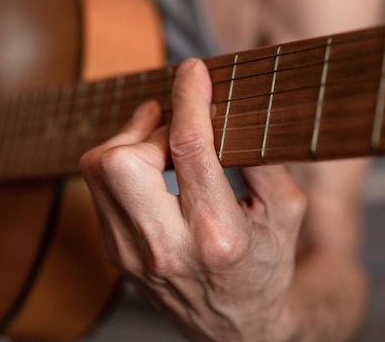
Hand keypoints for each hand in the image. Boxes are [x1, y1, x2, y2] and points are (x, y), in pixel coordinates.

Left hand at [80, 59, 306, 341]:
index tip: (193, 68)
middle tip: (173, 124)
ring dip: (128, 143)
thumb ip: (260, 159)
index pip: (189, 147)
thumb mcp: (286, 213)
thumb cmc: (266, 266)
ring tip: (160, 142)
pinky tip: (150, 170)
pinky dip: (121, 167)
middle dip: (146, 128)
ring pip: (98, 171)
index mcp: (218, 237)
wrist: (235, 330)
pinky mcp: (115, 253)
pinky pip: (99, 191)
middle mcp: (166, 248)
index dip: (190, 96)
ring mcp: (132, 254)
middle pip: (120, 161)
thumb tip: (227, 109)